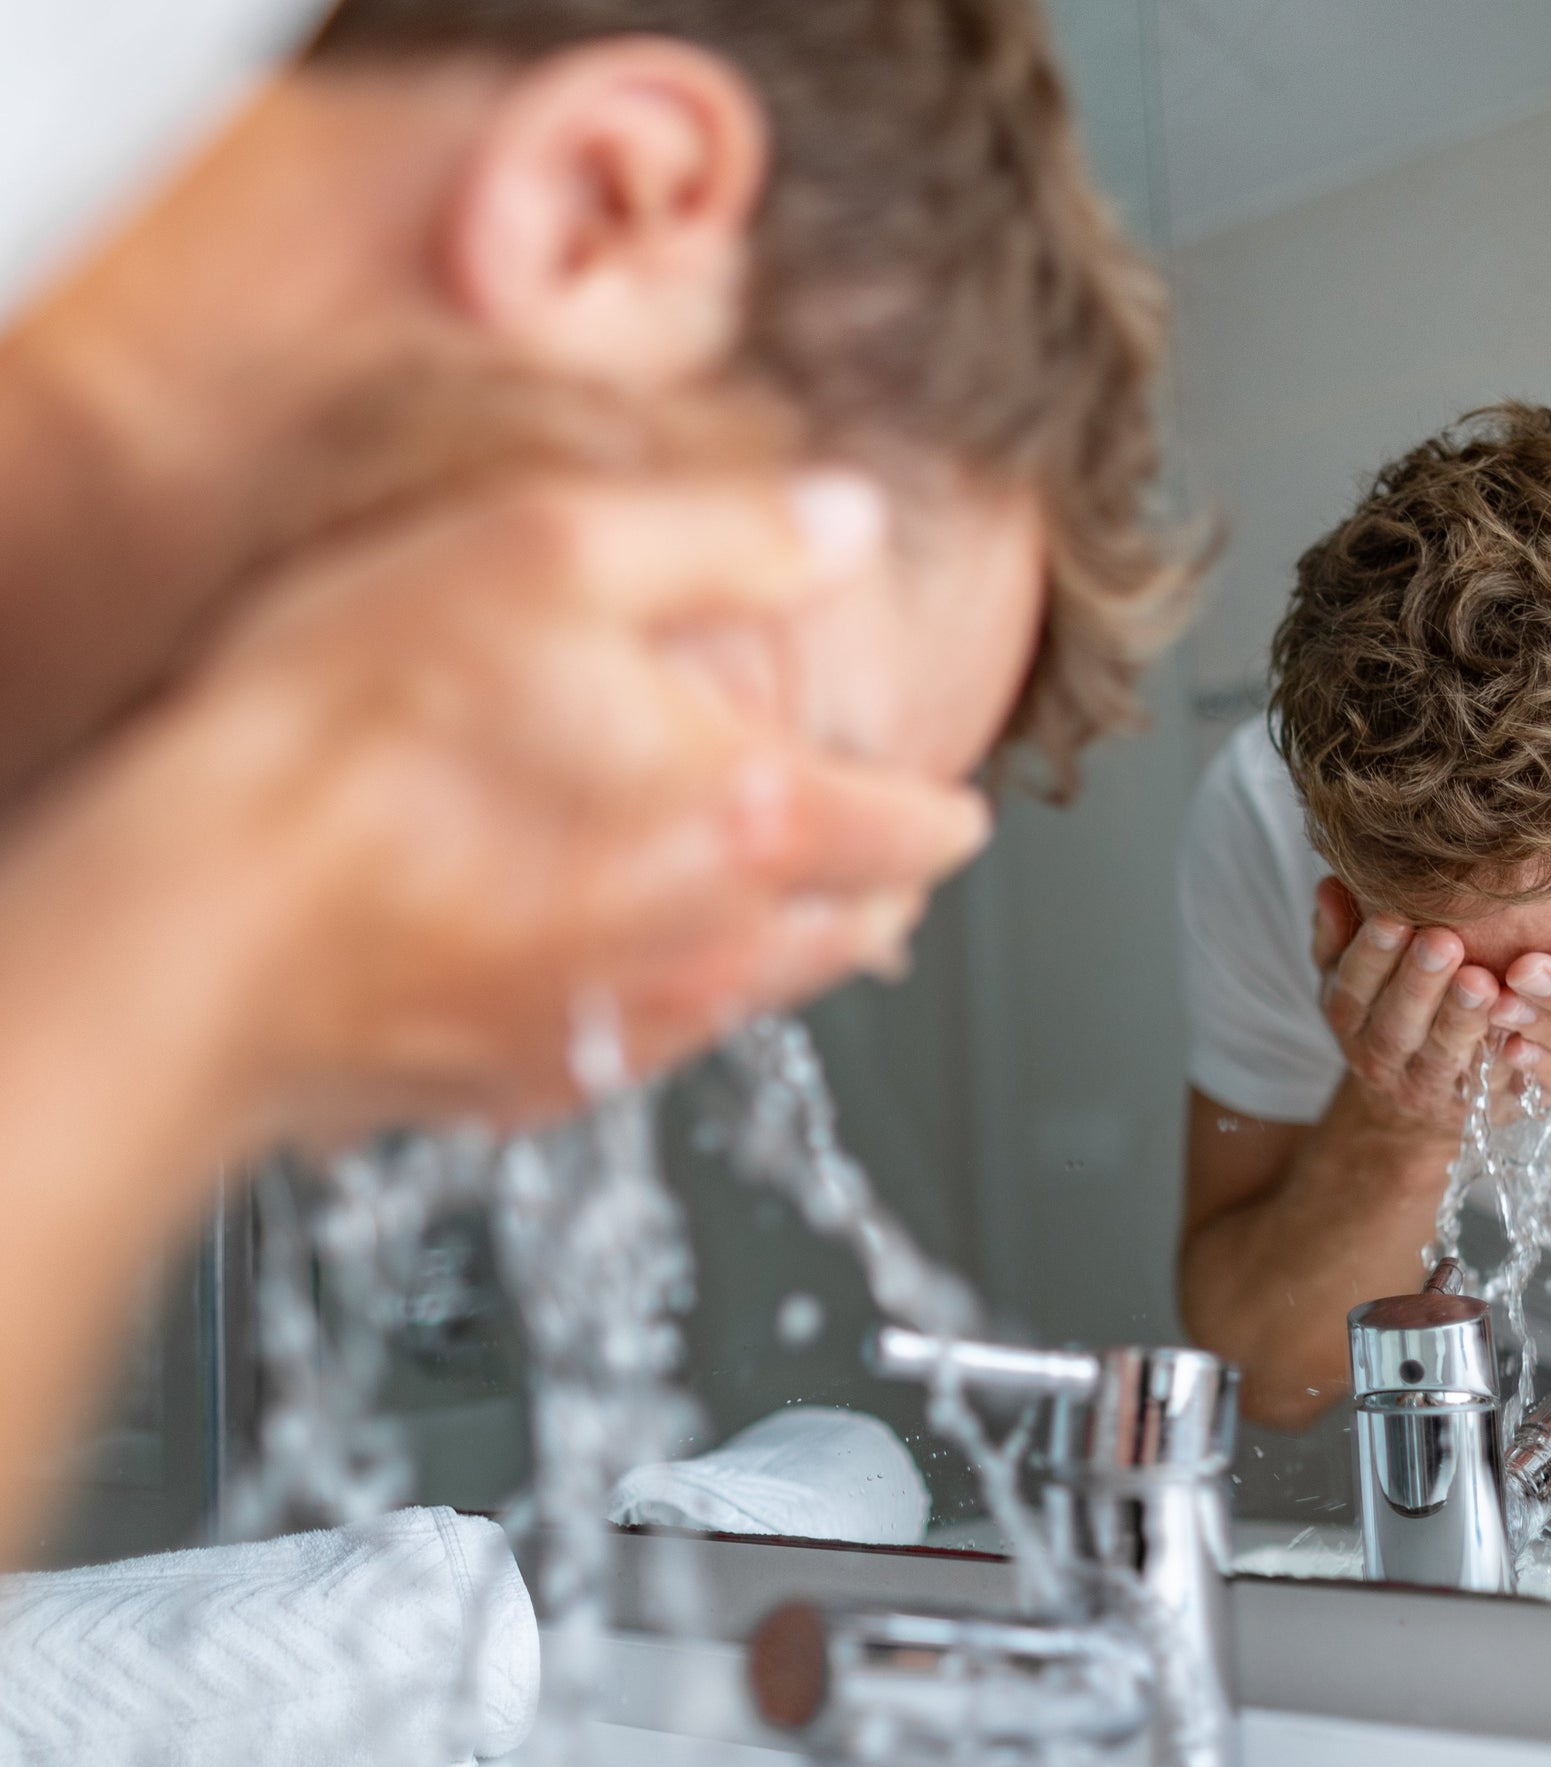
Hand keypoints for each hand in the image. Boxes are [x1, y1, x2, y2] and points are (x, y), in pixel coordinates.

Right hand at [64, 471, 994, 1144]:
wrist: (209, 920)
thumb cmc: (357, 732)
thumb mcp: (553, 554)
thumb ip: (730, 538)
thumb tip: (849, 519)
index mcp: (743, 815)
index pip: (904, 830)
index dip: (944, 814)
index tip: (961, 813)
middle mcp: (705, 942)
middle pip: (849, 937)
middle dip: (884, 899)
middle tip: (895, 879)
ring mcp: (619, 1028)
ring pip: (758, 1001)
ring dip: (795, 958)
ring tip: (804, 930)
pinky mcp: (526, 1083)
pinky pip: (642, 1048)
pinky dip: (672, 1007)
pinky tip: (638, 980)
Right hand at [1313, 878, 1500, 1141]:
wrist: (1410, 1106)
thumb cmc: (1387, 1012)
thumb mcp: (1350, 974)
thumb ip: (1338, 933)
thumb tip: (1331, 885)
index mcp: (1349, 1017)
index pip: (1353, 988)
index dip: (1370, 956)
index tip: (1392, 919)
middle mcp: (1381, 1058)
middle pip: (1396, 1024)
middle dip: (1419, 984)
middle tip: (1443, 942)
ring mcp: (1427, 1088)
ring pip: (1443, 1057)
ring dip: (1462, 1020)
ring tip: (1483, 983)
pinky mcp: (1475, 1110)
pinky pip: (1493, 1086)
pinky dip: (1507, 1059)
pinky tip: (1523, 1025)